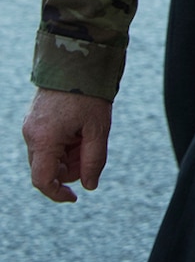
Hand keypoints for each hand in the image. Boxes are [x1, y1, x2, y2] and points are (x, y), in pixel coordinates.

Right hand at [22, 89, 112, 203]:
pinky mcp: (35, 121)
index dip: (57, 193)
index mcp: (43, 139)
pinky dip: (64, 144)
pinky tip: (79, 130)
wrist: (76, 63)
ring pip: (49, 156)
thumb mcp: (98, 129)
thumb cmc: (89, 95)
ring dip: (68, 155)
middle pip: (48, 168)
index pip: (42, 180)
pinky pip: (47, 143)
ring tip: (87, 134)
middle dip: (70, 168)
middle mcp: (31, 136)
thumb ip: (93, 160)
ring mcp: (30, 128)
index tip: (74, 198)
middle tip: (91, 149)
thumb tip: (89, 186)